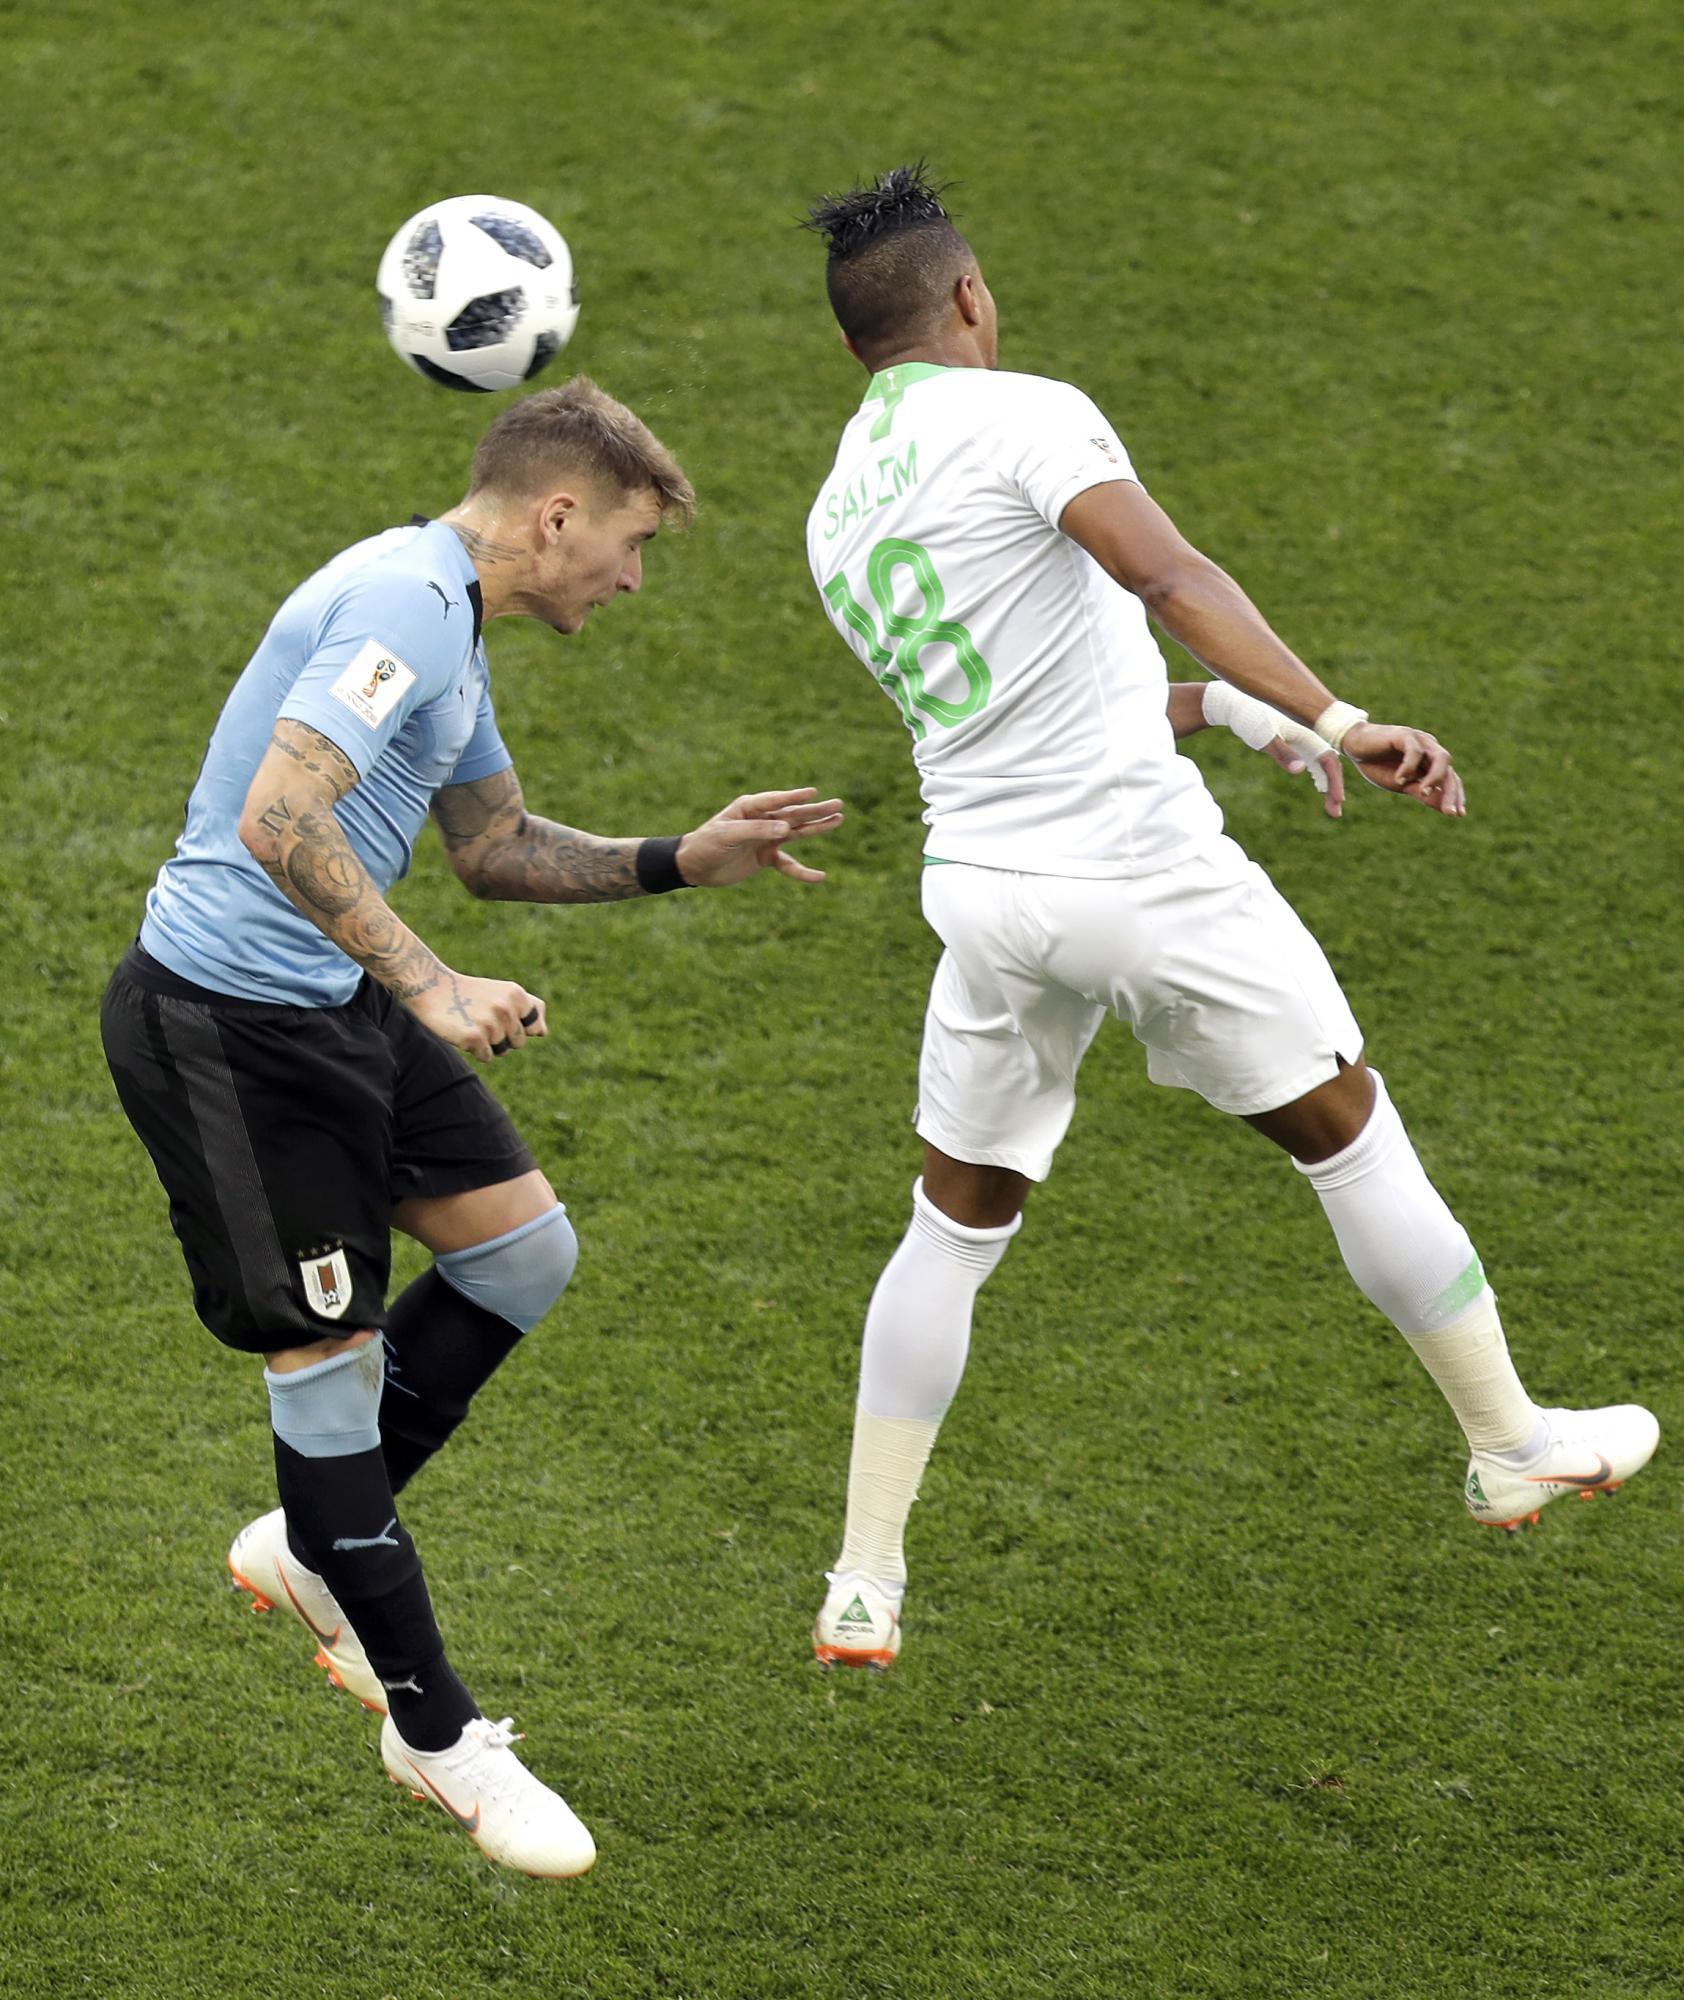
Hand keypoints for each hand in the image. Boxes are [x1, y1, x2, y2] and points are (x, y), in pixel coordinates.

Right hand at [407, 971, 547, 1060]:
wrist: (430, 987)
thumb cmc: (470, 994)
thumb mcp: (504, 992)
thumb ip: (529, 1009)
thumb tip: (543, 1033)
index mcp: (517, 995)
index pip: (535, 1028)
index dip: (519, 1027)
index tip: (501, 1015)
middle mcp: (506, 1008)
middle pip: (519, 1042)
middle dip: (503, 1037)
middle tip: (481, 1018)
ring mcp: (491, 1023)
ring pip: (502, 1050)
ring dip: (488, 1043)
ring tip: (471, 1022)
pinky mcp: (474, 1038)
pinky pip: (486, 1056)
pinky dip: (476, 1050)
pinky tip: (463, 1032)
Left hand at [676, 788, 845, 886]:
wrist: (694, 867)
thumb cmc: (706, 844)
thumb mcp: (728, 835)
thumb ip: (757, 830)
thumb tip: (787, 830)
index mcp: (749, 808)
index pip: (776, 800)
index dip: (794, 797)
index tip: (813, 793)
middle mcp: (761, 820)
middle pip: (793, 814)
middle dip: (815, 811)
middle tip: (839, 804)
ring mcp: (766, 838)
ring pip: (797, 833)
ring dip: (817, 828)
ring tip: (838, 820)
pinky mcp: (765, 857)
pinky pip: (788, 864)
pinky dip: (802, 871)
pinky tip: (820, 877)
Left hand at [1201, 680, 1342, 817]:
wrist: (1236, 705)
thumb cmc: (1250, 719)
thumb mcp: (1265, 738)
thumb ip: (1283, 754)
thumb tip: (1301, 770)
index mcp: (1307, 733)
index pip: (1329, 760)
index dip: (1335, 781)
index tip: (1337, 800)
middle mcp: (1310, 735)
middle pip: (1330, 764)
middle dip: (1334, 788)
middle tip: (1335, 813)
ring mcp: (1303, 739)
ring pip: (1322, 764)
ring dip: (1328, 784)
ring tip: (1331, 808)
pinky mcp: (1295, 742)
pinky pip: (1314, 760)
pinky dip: (1319, 776)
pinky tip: (1319, 788)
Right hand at [1342, 722, 1465, 816]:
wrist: (1354, 744)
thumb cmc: (1378, 764)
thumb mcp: (1401, 785)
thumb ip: (1421, 793)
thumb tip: (1443, 807)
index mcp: (1431, 761)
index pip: (1450, 779)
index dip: (1456, 795)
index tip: (1459, 814)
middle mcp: (1430, 749)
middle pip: (1449, 771)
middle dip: (1450, 792)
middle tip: (1449, 812)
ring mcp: (1419, 740)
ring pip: (1440, 758)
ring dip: (1435, 777)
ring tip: (1424, 793)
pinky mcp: (1404, 734)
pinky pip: (1414, 751)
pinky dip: (1408, 767)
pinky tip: (1399, 780)